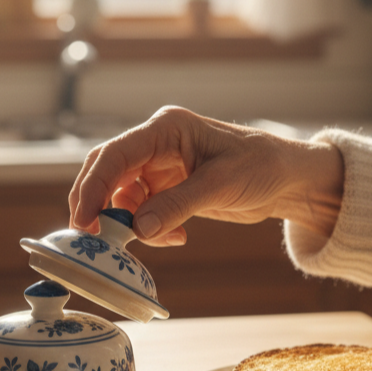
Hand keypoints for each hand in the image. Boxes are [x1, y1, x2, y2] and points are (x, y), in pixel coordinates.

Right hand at [68, 106, 343, 245]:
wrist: (287, 179)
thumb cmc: (261, 166)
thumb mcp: (222, 184)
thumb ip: (178, 205)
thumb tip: (137, 229)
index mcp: (165, 129)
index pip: (114, 155)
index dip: (93, 187)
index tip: (85, 221)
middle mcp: (155, 145)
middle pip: (106, 173)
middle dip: (97, 206)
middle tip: (92, 239)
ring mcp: (159, 168)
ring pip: (121, 198)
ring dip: (128, 224)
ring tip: (153, 241)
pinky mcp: (167, 189)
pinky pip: (142, 213)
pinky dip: (150, 230)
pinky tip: (177, 238)